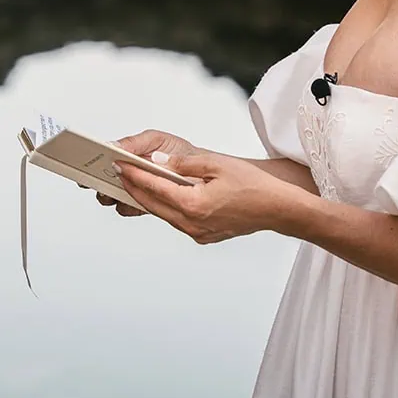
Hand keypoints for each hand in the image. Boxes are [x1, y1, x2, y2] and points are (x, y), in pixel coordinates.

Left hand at [112, 130, 314, 244]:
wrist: (278, 209)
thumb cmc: (252, 184)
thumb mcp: (217, 164)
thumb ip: (184, 163)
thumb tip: (158, 161)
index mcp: (193, 204)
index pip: (154, 187)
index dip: (134, 175)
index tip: (119, 165)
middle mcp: (191, 223)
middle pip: (153, 204)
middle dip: (134, 188)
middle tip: (119, 172)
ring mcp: (197, 233)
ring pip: (163, 214)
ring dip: (148, 199)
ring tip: (134, 183)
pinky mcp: (203, 236)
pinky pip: (176, 220)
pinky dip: (166, 207)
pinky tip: (160, 196)